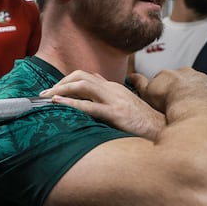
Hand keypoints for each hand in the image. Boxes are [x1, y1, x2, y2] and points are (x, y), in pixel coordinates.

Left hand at [39, 70, 164, 139]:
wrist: (162, 129)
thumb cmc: (143, 122)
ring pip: (83, 85)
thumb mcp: (125, 107)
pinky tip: (58, 103)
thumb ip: (109, 102)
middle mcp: (113, 89)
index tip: (53, 90)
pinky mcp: (116, 113)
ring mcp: (115, 99)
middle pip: (81, 76)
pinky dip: (71, 103)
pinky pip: (89, 106)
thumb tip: (90, 103)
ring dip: (61, 89)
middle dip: (60, 82)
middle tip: (44, 93)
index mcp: (114, 88)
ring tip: (47, 96)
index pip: (86, 77)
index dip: (67, 81)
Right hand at [128, 67, 206, 121]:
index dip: (162, 90)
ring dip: (194, 95)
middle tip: (176, 105)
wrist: (192, 103)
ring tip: (190, 109)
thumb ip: (139, 84)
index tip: (163, 99)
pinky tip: (204, 108)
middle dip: (179, 91)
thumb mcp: (147, 93)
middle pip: (180, 81)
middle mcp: (185, 73)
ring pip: (196, 85)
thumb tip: (132, 77)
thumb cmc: (170, 100)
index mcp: (167, 74)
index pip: (163, 80)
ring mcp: (200, 78)